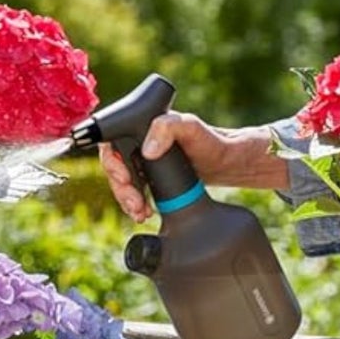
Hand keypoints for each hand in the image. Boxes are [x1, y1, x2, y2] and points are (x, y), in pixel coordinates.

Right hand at [98, 112, 290, 221]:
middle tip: (134, 201)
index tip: (123, 177)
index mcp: (143, 125)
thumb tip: (147, 151)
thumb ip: (168, 129)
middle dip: (120, 187)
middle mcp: (141, 141)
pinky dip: (134, 204)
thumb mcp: (191, 128)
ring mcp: (145, 160)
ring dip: (125, 199)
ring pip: (122, 181)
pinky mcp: (153, 176)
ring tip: (139, 212)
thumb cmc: (211, 141)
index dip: (111, 161)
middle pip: (114, 165)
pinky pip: (134, 190)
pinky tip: (143, 213)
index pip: (111, 141)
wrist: (228, 164)